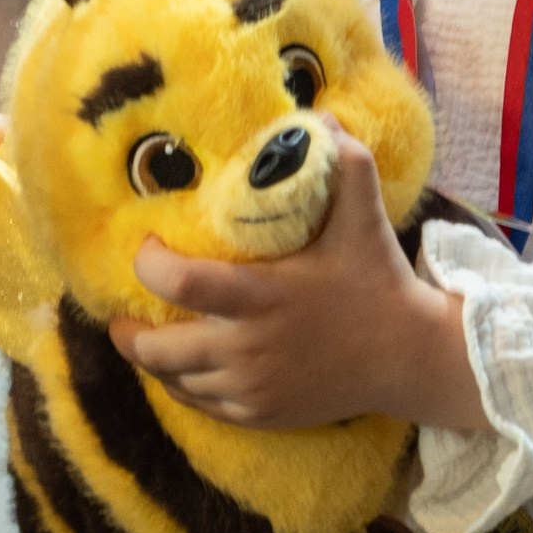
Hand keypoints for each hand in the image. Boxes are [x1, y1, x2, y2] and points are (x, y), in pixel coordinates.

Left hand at [113, 129, 485, 431]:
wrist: (408, 357)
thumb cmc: (378, 280)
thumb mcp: (365, 215)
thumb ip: (345, 162)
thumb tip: (317, 117)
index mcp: (263, 296)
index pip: (182, 282)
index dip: (148, 264)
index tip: (144, 246)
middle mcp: (248, 349)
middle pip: (157, 350)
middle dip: (129, 330)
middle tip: (124, 310)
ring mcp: (252, 389)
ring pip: (173, 380)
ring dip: (155, 358)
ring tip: (151, 333)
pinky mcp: (259, 415)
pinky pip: (199, 404)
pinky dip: (182, 385)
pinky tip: (184, 365)